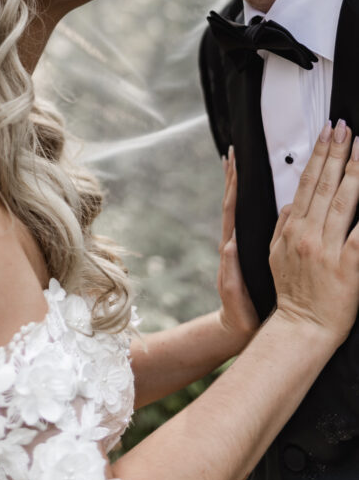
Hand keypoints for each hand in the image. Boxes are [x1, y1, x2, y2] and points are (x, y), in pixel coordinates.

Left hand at [217, 147, 258, 347]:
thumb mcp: (235, 293)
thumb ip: (229, 271)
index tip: (234, 161)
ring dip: (237, 185)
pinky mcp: (244, 252)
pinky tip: (250, 193)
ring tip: (238, 162)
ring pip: (237, 208)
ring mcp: (237, 246)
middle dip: (232, 177)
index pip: (231, 210)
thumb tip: (228, 244)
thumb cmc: (238, 314)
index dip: (232, 185)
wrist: (236, 328)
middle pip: (232, 202)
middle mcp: (232, 242)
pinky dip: (245, 202)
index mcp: (231, 248)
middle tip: (234, 151)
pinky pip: (244, 221)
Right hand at [270, 121, 358, 346]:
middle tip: (344, 127)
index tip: (326, 134)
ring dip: (353, 171)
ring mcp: (327, 250)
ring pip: (343, 202)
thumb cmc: (292, 294)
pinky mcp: (348, 267)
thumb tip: (290, 203)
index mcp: (292, 229)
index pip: (306, 184)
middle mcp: (307, 234)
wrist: (302, 329)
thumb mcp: (275, 256)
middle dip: (335, 153)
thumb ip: (282, 227)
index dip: (318, 156)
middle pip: (324, 185)